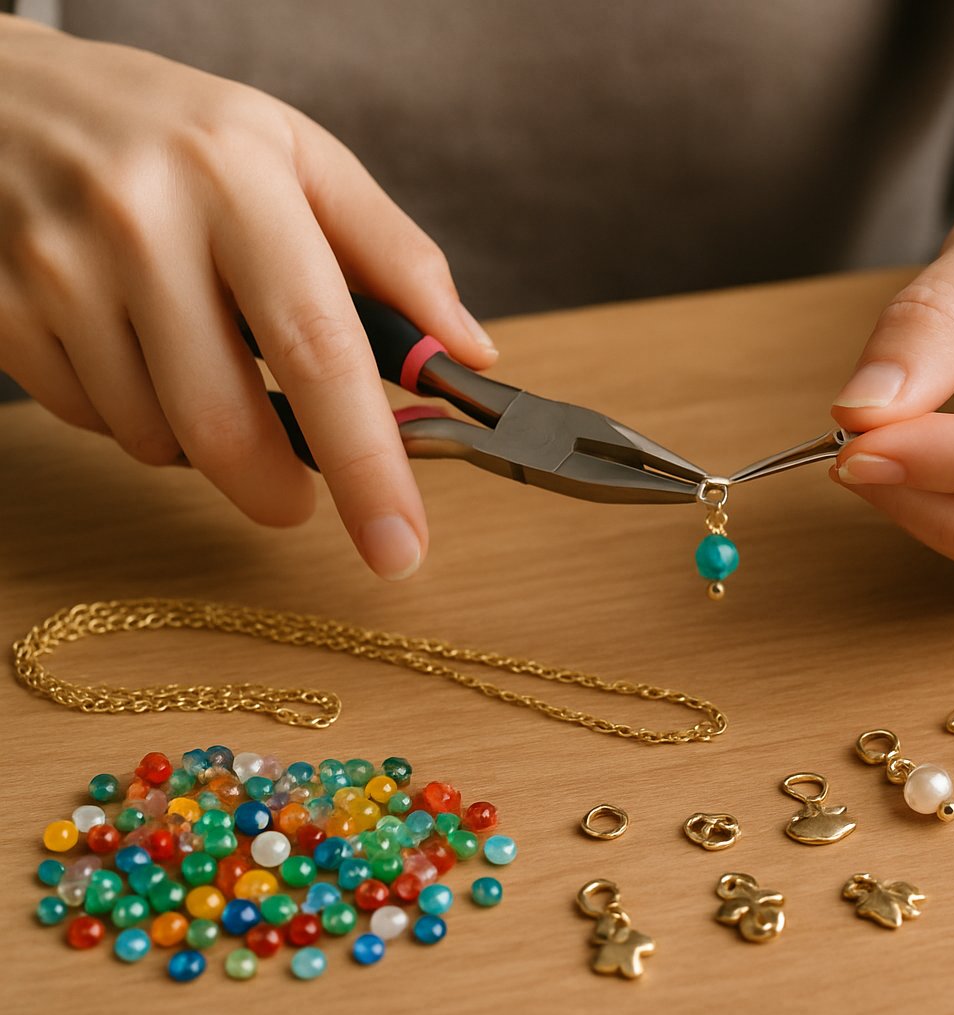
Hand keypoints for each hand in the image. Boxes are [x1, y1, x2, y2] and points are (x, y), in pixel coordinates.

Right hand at [0, 17, 497, 578]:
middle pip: (224, 423)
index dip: (366, 463)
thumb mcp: (296, 156)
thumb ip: (392, 254)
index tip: (400, 544)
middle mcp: (141, 223)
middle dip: (274, 489)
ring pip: (152, 436)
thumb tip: (466, 351)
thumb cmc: (174, 130)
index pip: (319, 348)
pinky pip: (88, 419)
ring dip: (196, 440)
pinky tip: (133, 347)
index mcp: (238, 181)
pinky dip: (130, 412)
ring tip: (200, 361)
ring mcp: (56, 269)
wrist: (0, 91)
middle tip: (296, 495)